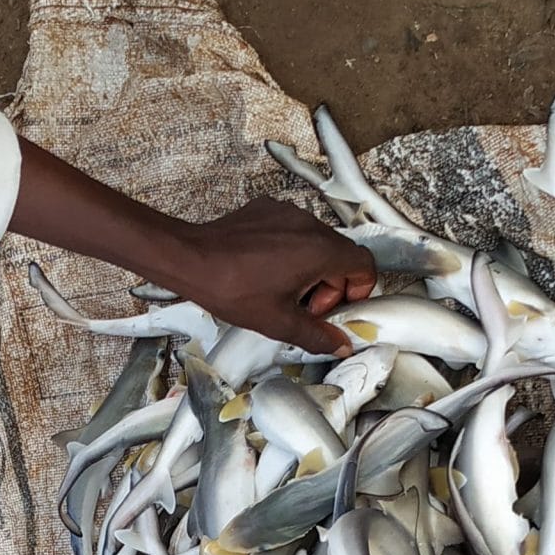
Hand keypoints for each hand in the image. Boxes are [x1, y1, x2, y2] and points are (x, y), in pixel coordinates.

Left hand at [6, 143, 375, 359]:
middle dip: (328, 286)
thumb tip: (342, 345)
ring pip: (316, 243)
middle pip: (340, 255)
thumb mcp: (278, 322)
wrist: (190, 258)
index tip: (331, 309)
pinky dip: (288, 251)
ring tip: (278, 291)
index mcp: (321, 250)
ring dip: (308, 270)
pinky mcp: (268, 208)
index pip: (365, 265)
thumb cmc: (233, 289)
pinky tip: (262, 270)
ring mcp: (289, 212)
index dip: (356, 291)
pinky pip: (292, 231)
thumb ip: (317, 335)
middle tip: (301, 308)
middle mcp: (311, 224)